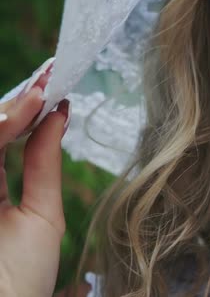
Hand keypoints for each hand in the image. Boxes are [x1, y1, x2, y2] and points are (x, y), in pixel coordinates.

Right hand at [0, 70, 69, 296]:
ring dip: (6, 113)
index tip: (52, 87)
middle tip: (48, 78)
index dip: (25, 113)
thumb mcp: (43, 215)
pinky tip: (14, 116)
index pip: (4, 140)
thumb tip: (59, 116)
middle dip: (17, 104)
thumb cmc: (24, 275)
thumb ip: (45, 165)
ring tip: (38, 95)